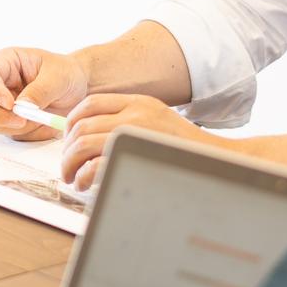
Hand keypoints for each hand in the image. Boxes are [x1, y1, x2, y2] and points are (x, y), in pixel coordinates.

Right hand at [0, 46, 89, 140]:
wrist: (78, 88)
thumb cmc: (66, 73)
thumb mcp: (58, 77)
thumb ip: (39, 91)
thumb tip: (21, 107)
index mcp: (6, 62)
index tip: (11, 105)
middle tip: (21, 122)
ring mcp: (0, 103)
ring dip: (15, 127)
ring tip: (43, 118)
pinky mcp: (9, 120)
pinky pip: (9, 134)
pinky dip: (28, 134)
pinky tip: (45, 125)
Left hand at [61, 93, 201, 189]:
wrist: (219, 160)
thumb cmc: (187, 149)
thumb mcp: (158, 122)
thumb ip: (130, 122)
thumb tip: (95, 139)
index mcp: (138, 102)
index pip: (90, 103)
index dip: (71, 121)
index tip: (68, 139)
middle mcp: (135, 113)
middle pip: (82, 125)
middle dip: (67, 148)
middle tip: (66, 165)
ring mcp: (135, 134)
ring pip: (83, 144)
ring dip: (70, 163)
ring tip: (71, 177)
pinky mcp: (137, 158)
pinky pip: (95, 165)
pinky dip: (83, 176)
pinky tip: (84, 183)